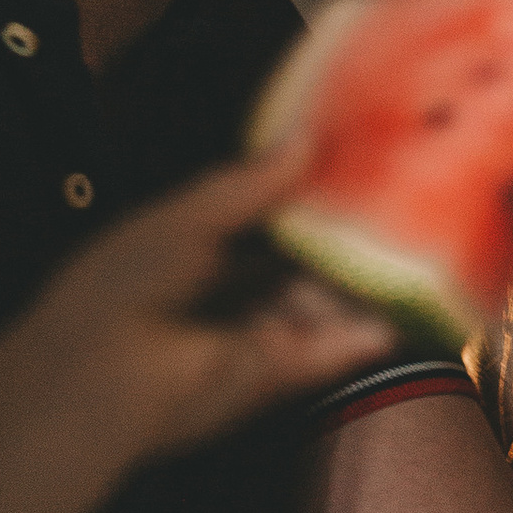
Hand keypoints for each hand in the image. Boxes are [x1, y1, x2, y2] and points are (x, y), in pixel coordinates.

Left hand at [22, 150, 395, 474]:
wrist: (104, 375)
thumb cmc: (125, 282)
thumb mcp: (187, 216)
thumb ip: (250, 183)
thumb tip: (305, 137)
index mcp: (195, 250)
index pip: (263, 219)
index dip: (305, 197)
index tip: (352, 166)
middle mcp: (226, 294)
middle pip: (298, 263)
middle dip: (342, 240)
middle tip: (396, 208)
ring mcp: (253, 336)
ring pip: (318, 305)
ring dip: (359, 286)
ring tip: (408, 254)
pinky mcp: (273, 375)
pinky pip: (326, 352)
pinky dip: (357, 338)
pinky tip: (393, 321)